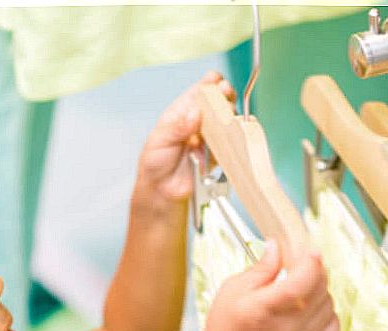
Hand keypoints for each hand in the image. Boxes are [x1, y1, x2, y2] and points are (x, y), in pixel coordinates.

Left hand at [137, 71, 235, 202]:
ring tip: (226, 117)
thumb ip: (177, 127)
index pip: (200, 91)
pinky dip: (231, 140)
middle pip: (219, 102)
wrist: (162, 192)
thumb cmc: (155, 163)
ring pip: (227, 121)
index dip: (210, 84)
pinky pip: (230, 144)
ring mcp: (210, 137)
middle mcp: (199, 122)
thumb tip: (194, 113)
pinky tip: (228, 138)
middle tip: (226, 94)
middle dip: (224, 96)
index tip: (216, 82)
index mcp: (182, 112)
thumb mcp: (159, 141)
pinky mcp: (219, 154)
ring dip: (229, 117)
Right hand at [201, 241, 339, 330]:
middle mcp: (287, 326)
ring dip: (320, 291)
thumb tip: (278, 246)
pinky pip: (333, 325)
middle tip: (301, 268)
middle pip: (319, 288)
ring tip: (300, 292)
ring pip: (329, 304)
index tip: (309, 253)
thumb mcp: (234, 289)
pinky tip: (310, 309)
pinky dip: (327, 312)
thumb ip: (261, 268)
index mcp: (265, 308)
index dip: (311, 262)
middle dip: (315, 272)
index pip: (302, 281)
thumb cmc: (226, 325)